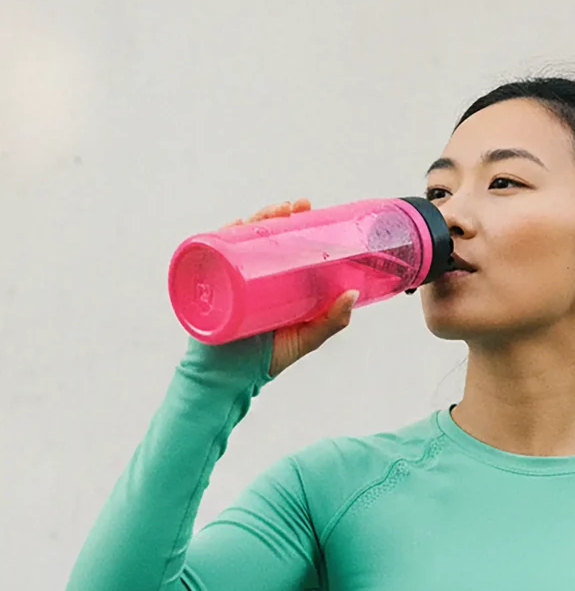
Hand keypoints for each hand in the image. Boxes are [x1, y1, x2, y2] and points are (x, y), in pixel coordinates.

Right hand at [219, 199, 358, 378]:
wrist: (231, 383)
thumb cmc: (268, 359)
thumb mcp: (306, 337)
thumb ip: (331, 320)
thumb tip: (352, 293)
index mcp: (268, 281)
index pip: (276, 242)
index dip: (289, 222)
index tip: (306, 207)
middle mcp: (245, 275)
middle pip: (254, 236)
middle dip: (271, 215)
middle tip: (291, 208)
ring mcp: (225, 280)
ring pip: (232, 242)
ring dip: (248, 222)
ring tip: (269, 216)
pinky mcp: (206, 291)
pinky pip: (206, 261)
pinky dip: (214, 242)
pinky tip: (229, 229)